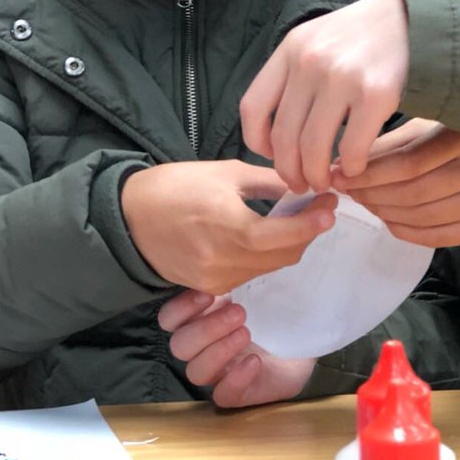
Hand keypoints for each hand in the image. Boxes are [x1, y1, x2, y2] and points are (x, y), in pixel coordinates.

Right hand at [121, 160, 336, 293]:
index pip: (286, 235)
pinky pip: (250, 273)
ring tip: (295, 219)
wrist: (128, 218)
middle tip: (319, 208)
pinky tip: (266, 235)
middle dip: (307, 233)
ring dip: (288, 245)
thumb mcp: (226, 173)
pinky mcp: (209, 286)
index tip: (331, 203)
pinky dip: (265, 255)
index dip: (314, 222)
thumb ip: (270, 183)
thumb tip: (307, 184)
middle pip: (285, 256)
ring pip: (270, 266)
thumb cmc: (176, 186)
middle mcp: (225, 260)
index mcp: (230, 227)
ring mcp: (217, 278)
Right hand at [158, 290, 315, 408]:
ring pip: (195, 372)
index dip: (180, 308)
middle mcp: (206, 348)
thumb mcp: (262, 286)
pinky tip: (254, 362)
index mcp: (203, 318)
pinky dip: (235, 379)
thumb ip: (242, 276)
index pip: (169, 319)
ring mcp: (220, 373)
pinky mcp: (240, 393)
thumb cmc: (279, 308)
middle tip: (240, 312)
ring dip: (218, 350)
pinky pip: (222, 396)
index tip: (209, 294)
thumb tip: (237, 250)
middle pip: (179, 346)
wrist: (310, 335)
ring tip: (247, 332)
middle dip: (207, 328)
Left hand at [241, 0, 409, 193]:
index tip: (273, 156)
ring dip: (317, 175)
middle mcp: (310, 62)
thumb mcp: (318, 39)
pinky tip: (356, 167)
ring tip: (326, 182)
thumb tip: (278, 132)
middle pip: (282, 136)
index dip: (257, 142)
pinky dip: (352, 167)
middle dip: (289, 171)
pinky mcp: (376, 94)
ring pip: (313, 149)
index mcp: (291, 49)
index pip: (252, 108)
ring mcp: (342, 78)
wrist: (415, 16)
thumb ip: (295, 74)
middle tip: (302, 184)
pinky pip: (353, 148)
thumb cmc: (365, 34)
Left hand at [333, 118, 459, 246]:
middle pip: (411, 193)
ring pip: (420, 217)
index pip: (406, 164)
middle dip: (369, 194)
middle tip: (346, 190)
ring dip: (382, 212)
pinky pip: (436, 237)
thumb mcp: (430, 123)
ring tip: (364, 202)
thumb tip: (344, 165)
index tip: (338, 174)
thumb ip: (391, 143)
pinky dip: (404, 230)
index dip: (367, 174)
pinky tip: (388, 218)